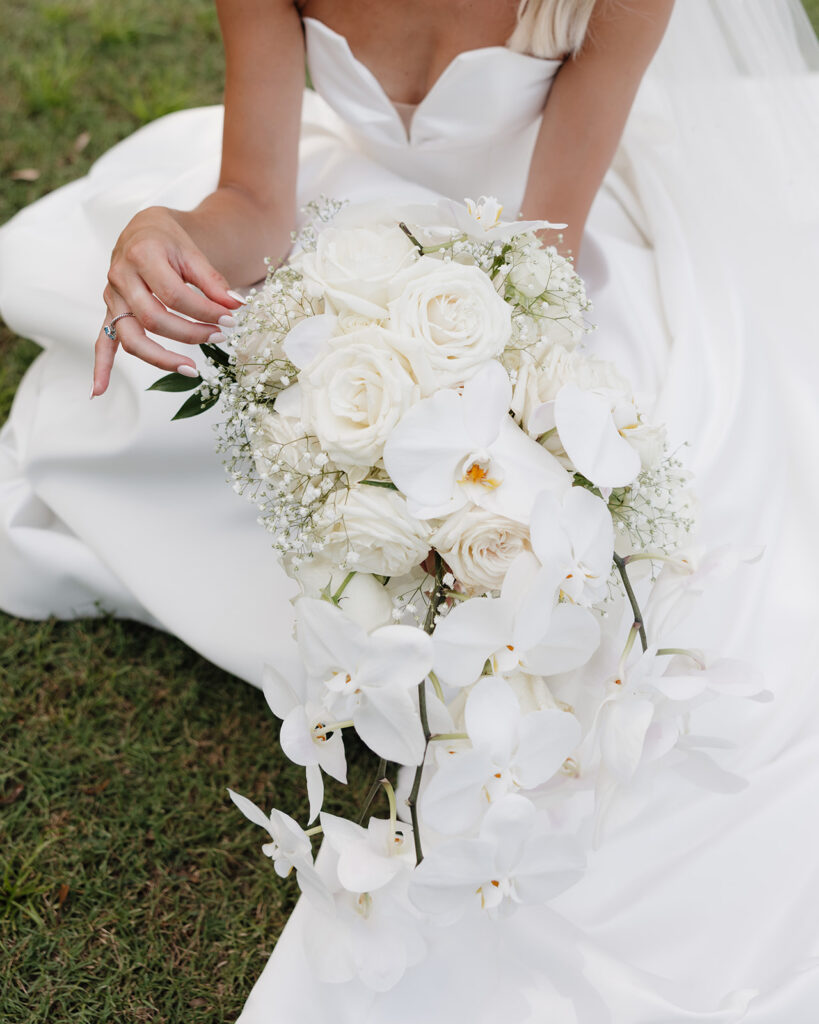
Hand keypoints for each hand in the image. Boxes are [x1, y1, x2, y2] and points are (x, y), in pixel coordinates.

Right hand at [91, 206, 241, 396]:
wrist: (142, 230)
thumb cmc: (168, 241)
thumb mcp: (192, 252)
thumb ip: (212, 281)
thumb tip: (236, 307)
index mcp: (142, 255)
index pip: (175, 295)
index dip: (205, 311)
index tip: (230, 319)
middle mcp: (121, 277)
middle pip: (153, 319)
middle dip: (190, 334)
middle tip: (219, 337)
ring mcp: (113, 298)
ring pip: (131, 337)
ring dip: (160, 358)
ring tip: (192, 371)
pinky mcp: (110, 313)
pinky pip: (102, 343)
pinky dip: (101, 368)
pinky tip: (98, 392)